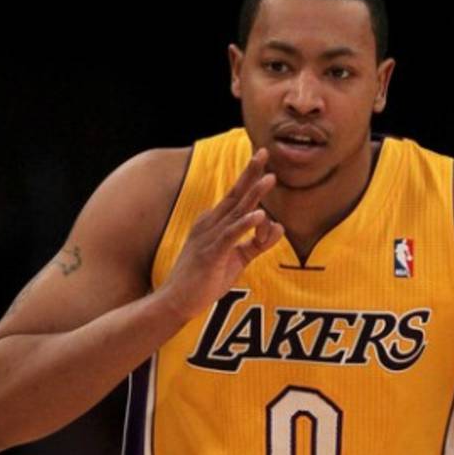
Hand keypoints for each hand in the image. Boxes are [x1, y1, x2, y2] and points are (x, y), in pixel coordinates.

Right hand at [156, 147, 283, 320]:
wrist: (176, 302)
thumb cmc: (204, 280)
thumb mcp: (237, 259)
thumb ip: (257, 243)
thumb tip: (277, 227)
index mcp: (213, 223)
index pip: (236, 197)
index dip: (250, 178)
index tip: (262, 160)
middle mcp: (209, 224)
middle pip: (235, 194)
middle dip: (251, 173)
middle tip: (264, 152)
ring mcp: (209, 238)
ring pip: (236, 211)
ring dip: (254, 194)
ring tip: (270, 178)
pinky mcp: (210, 254)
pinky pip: (231, 235)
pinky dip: (245, 224)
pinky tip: (260, 214)